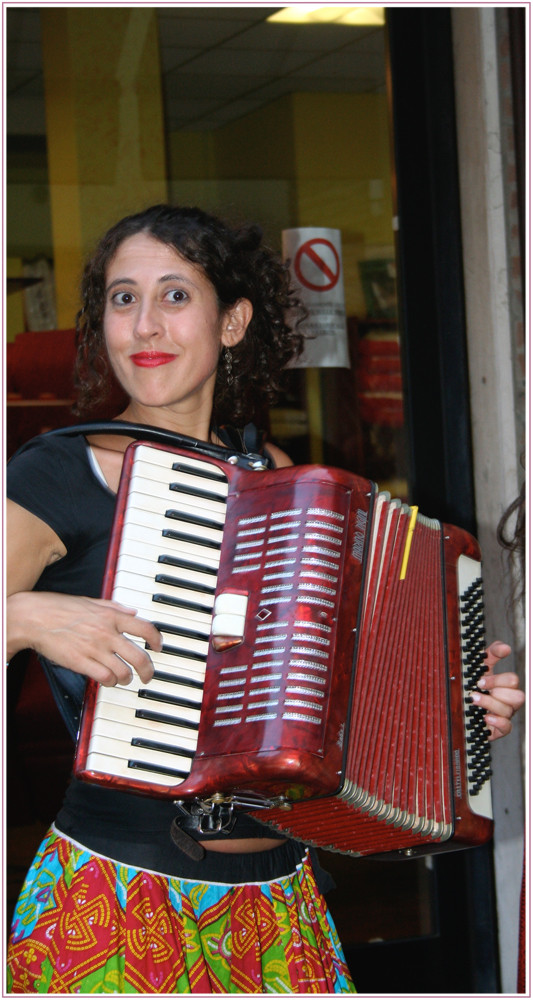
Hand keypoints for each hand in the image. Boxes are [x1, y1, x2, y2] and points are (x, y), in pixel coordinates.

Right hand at [7, 591, 161, 686]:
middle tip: (148, 675)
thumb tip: (133, 613)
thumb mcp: (91, 601)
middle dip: (148, 670)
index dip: (157, 640)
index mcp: (111, 616)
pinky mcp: (81, 663)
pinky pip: (105, 678)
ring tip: (125, 678)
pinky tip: (108, 679)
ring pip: (124, 672)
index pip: (145, 628)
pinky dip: (110, 682)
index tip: (158, 647)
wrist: (34, 617)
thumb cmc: (60, 608)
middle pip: (140, 657)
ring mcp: (94, 649)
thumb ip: (114, 607)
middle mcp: (107, 633)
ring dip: (127, 678)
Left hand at [471, 641, 524, 740]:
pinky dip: (497, 722)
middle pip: (518, 696)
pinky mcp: (498, 730)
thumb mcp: (481, 667)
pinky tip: (486, 717)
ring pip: (509, 711)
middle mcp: (508, 702)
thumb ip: (493, 653)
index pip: (513, 681)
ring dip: (490, 703)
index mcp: (506, 687)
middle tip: (479, 688)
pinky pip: (507, 728)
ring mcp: (504, 716)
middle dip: (497, 690)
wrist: (460, 708)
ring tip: (474, 700)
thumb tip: (506, 647)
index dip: (498, 679)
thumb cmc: (474, 686)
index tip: (481, 679)